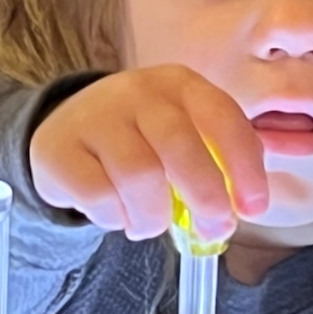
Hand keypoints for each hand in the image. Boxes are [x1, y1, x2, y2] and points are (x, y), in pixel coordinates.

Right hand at [29, 65, 267, 239]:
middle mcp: (137, 91)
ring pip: (139, 177)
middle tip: (212, 229)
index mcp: (179, 84)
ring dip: (153, 216)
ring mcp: (94, 115)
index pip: (222, 118)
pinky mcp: (59, 147)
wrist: (65, 133)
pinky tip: (116, 215)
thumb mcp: (180, 135)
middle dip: (206, 197)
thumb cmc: (139, 141)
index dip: (244, 166)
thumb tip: (243, 205)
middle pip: (180, 147)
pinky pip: (99, 196)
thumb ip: (214, 159)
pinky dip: (115, 218)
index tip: (253, 208)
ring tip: (149, 223)